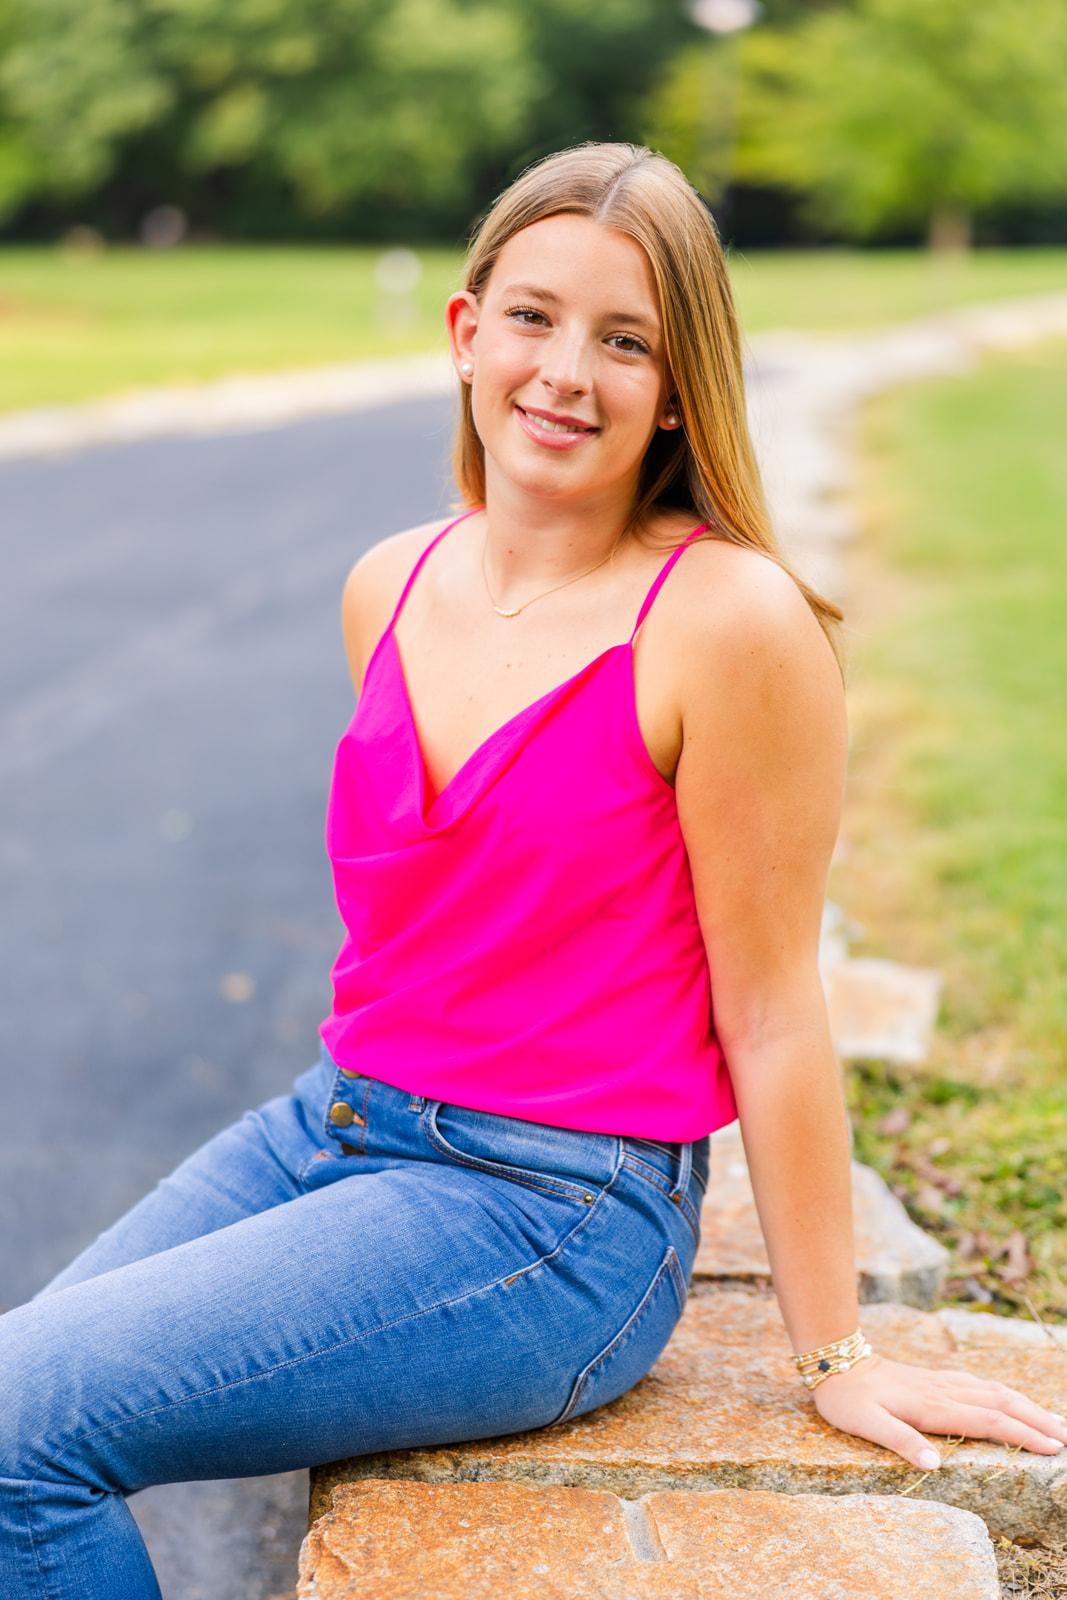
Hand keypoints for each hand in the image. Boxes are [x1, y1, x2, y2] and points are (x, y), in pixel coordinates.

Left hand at [811, 1352, 1066, 1469]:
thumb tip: (933, 1465)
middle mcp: (944, 1391)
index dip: (1022, 1435)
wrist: (836, 1361)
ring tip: (1054, 1422)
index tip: (1053, 1448)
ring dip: (1026, 1406)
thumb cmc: (849, 1400)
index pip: (988, 1421)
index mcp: (933, 1406)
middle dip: (1037, 1421)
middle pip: (1001, 1404)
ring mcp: (942, 1382)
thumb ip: (900, 1441)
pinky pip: (981, 1385)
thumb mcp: (865, 1424)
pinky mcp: (937, 1379)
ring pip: (994, 1391)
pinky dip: (1005, 1395)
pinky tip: (1013, 1401)